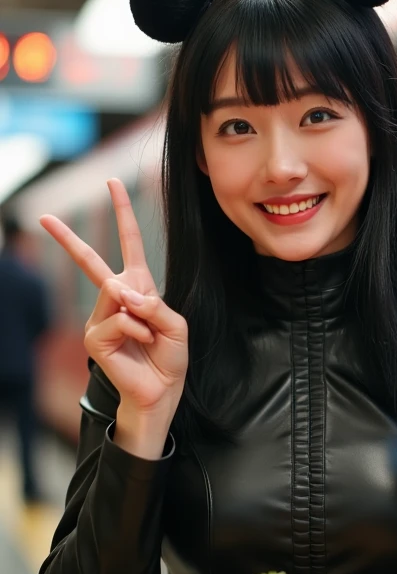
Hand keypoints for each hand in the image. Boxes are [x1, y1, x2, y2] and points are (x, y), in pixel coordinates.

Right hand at [40, 179, 187, 421]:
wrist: (162, 390)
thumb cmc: (169, 358)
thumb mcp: (175, 324)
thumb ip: (153, 304)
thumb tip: (120, 292)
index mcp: (138, 287)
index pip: (129, 244)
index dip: (124, 213)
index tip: (113, 183)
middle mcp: (114, 299)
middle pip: (90, 261)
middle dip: (67, 239)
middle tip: (45, 217)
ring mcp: (100, 318)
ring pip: (117, 295)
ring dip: (143, 316)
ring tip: (149, 337)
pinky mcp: (94, 338)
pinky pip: (118, 321)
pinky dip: (137, 331)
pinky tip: (142, 344)